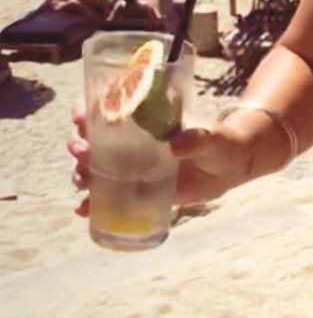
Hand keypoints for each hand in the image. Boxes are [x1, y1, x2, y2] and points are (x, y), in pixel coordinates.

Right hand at [68, 102, 252, 216]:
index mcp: (143, 119)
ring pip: (94, 167)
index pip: (105, 107)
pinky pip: (108, 196)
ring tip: (82, 182)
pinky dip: (92, 203)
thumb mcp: (211, 140)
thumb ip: (198, 140)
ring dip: (81, 173)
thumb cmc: (219, 143)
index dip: (86, 110)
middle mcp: (130, 141)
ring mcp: (130, 166)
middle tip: (83, 152)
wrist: (229, 168)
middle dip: (79, 144)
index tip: (81, 117)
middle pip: (91, 139)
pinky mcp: (136, 190)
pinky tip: (83, 210)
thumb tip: (176, 145)